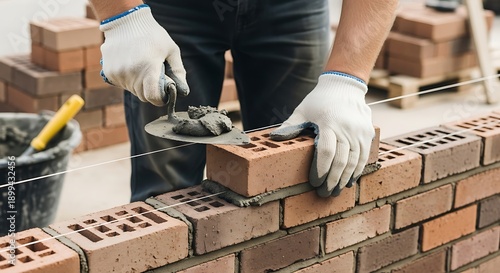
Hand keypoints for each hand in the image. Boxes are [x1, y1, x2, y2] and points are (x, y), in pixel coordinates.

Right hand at [99, 4, 188, 105]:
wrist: (125, 21)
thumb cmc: (153, 35)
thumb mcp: (171, 50)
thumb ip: (178, 72)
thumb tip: (183, 91)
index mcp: (149, 68)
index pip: (152, 97)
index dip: (160, 99)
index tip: (163, 93)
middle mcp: (131, 73)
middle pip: (143, 96)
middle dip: (150, 90)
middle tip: (153, 74)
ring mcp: (118, 73)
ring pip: (132, 90)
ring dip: (138, 84)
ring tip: (141, 65)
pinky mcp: (109, 72)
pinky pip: (122, 84)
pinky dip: (127, 78)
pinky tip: (130, 63)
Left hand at [270, 72, 373, 196]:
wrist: (344, 87)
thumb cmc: (319, 101)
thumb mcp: (302, 110)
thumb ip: (290, 126)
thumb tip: (273, 138)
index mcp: (328, 122)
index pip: (326, 152)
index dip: (321, 170)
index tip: (314, 182)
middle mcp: (346, 128)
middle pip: (341, 160)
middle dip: (332, 180)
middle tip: (324, 193)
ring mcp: (359, 131)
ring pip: (354, 161)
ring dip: (345, 179)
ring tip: (336, 191)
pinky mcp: (367, 133)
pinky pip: (364, 156)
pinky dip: (357, 170)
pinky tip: (349, 181)